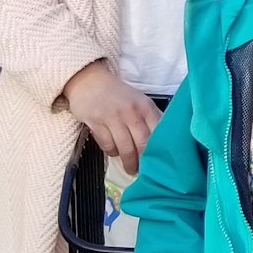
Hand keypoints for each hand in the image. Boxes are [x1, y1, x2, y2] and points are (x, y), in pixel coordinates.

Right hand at [62, 60, 160, 175]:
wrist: (89, 81)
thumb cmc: (118, 94)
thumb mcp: (139, 101)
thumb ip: (150, 117)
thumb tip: (163, 138)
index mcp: (146, 107)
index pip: (157, 132)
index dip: (159, 149)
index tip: (160, 162)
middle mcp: (131, 112)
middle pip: (142, 143)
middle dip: (143, 161)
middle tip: (144, 172)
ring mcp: (113, 117)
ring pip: (124, 147)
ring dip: (128, 161)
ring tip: (130, 168)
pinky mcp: (96, 122)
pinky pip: (107, 145)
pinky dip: (111, 151)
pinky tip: (114, 152)